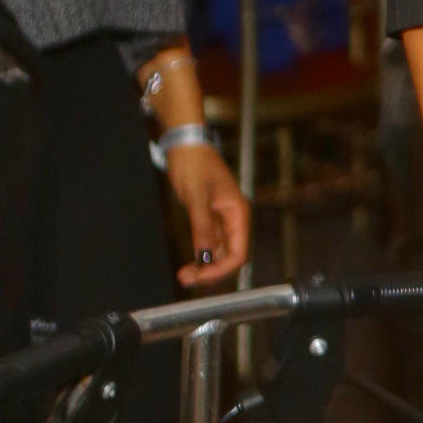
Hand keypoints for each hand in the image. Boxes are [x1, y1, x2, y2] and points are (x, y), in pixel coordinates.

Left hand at [164, 138, 249, 280]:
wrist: (185, 143)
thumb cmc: (194, 163)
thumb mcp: (197, 197)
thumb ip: (202, 229)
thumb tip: (205, 257)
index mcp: (238, 214)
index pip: (238, 253)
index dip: (222, 269)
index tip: (201, 276)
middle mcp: (233, 219)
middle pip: (230, 256)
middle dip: (211, 271)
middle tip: (188, 279)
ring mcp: (221, 219)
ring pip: (218, 251)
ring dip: (204, 265)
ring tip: (185, 274)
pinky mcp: (209, 217)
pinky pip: (209, 242)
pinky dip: (200, 253)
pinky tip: (189, 261)